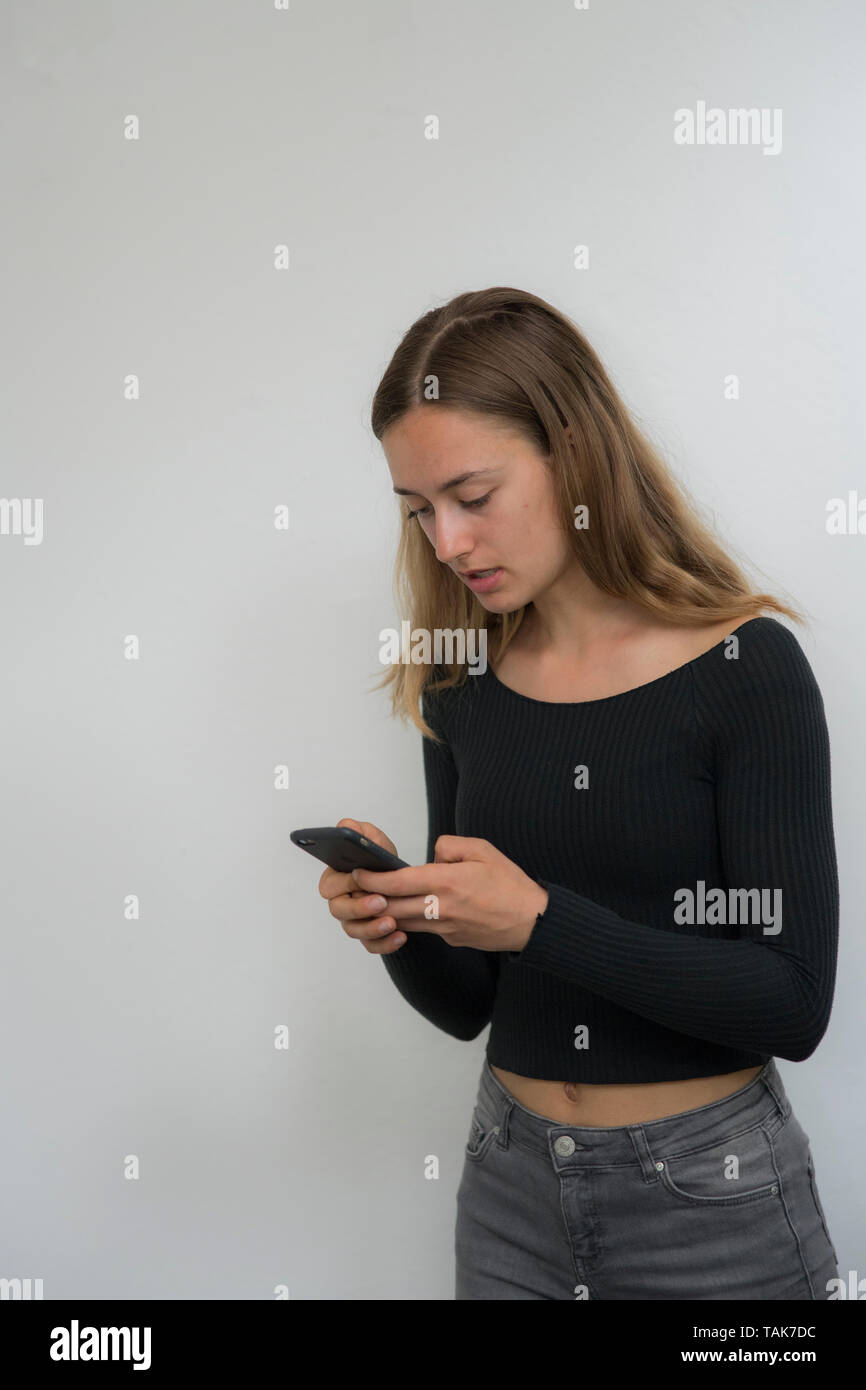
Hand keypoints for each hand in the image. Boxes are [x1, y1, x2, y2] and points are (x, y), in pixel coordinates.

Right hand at [318, 818, 407, 953]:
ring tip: (392, 922)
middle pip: (339, 911)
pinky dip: (385, 943)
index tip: (362, 877)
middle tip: (381, 902)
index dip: (346, 882)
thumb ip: (359, 832)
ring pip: (354, 930)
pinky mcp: (369, 936)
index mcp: (335, 879)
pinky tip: (400, 936)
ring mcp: (353, 921)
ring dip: (372, 928)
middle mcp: (340, 902)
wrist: (402, 883)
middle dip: (359, 908)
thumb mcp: (373, 841)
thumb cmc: (382, 862)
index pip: (330, 885)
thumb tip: (346, 826)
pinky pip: (372, 945)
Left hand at [350, 835, 548, 952]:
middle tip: (357, 887)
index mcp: (447, 882)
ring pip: (404, 921)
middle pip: (392, 906)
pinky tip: (410, 909)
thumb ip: (450, 846)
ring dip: (387, 911)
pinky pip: (424, 928)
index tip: (358, 872)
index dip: (372, 878)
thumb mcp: (482, 850)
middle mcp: (441, 907)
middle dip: (370, 897)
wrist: (533, 921)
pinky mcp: (451, 939)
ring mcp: (445, 928)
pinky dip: (412, 919)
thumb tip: (431, 854)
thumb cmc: (511, 884)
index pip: (398, 882)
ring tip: (375, 898)